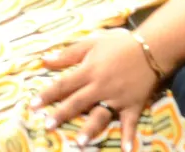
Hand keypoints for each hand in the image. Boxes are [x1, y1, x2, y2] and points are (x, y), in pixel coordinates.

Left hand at [34, 30, 162, 150]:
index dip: (46, 95)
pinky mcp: (134, 105)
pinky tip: (126, 150)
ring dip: (90, 130)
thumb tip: (44, 60)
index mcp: (88, 71)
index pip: (63, 85)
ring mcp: (117, 98)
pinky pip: (130, 123)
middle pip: (77, 103)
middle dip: (62, 115)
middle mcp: (100, 87)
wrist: (152, 48)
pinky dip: (129, 136)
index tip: (32, 105)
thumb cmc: (119, 44)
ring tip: (80, 143)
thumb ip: (68, 54)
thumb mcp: (91, 43)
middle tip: (47, 126)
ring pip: (101, 115)